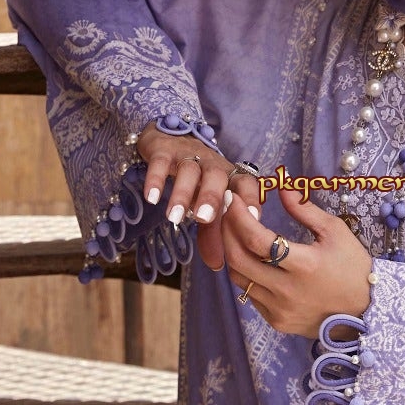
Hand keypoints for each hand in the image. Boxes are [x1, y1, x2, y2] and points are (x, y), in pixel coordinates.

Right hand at [137, 123, 260, 251]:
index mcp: (230, 177)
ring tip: (173, 217)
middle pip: (217, 177)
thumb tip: (217, 264)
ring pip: (189, 171)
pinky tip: (151, 197)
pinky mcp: (164, 151)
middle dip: (211, 197)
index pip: (247, 185)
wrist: (170, 139)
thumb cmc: (197, 181)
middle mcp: (212, 165)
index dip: (252, 199)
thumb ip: (212, 232)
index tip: (253, 219)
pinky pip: (161, 162)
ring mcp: (189, 155)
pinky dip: (156, 179)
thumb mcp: (206, 204)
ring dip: (182, 193)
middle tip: (202, 218)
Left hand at [220, 187, 372, 337]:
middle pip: (238, 260)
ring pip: (239, 278)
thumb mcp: (335, 232)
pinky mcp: (276, 321)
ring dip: (232, 252)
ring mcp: (279, 309)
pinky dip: (246, 274)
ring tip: (235, 233)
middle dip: (226, 231)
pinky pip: (250, 294)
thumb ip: (305, 210)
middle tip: (227, 212)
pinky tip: (252, 259)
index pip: (257, 240)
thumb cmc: (353, 267)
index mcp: (305, 265)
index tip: (233, 198)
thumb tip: (282, 187)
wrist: (366, 311)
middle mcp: (287, 291)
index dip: (239, 217)